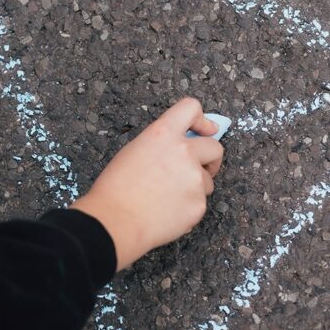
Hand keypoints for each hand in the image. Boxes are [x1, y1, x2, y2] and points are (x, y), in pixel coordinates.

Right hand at [70, 98, 223, 271]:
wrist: (115, 221)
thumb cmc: (116, 188)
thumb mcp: (133, 151)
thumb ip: (161, 144)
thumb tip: (181, 147)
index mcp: (162, 134)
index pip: (190, 108)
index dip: (201, 119)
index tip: (204, 130)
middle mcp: (183, 152)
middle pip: (215, 146)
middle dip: (210, 158)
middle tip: (199, 168)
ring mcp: (194, 179)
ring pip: (207, 180)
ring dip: (195, 186)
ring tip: (166, 197)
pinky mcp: (199, 204)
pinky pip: (199, 203)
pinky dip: (187, 207)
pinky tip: (166, 212)